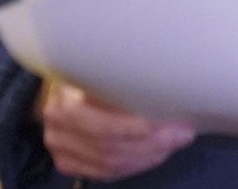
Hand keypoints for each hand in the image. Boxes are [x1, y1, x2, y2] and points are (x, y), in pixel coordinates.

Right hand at [38, 80, 195, 181]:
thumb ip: (122, 75)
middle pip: (110, 146)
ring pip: (110, 164)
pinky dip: (135, 165)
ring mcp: (60, 148)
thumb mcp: (99, 63)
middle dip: (153, 143)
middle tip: (182, 133)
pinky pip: (105, 173)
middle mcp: (57, 128)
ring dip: (148, 156)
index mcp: (64, 99)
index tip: (173, 120)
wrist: (56, 86)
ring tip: (174, 143)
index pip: (104, 124)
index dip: (140, 127)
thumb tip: (169, 78)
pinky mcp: (68, 163)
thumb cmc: (85, 69)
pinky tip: (155, 155)